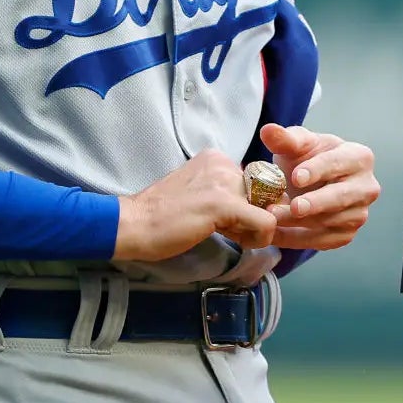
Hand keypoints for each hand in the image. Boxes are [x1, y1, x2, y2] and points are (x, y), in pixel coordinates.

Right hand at [117, 149, 277, 261]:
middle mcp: (224, 163)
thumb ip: (224, 192)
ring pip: (268, 208)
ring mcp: (225, 182)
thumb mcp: (198, 192)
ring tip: (229, 236)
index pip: (255, 181)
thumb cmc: (162, 215)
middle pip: (263, 194)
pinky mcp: (225, 204)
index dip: (248, 205)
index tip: (228, 221)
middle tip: (229, 231)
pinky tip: (240, 243)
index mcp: (217, 158)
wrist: (134, 224)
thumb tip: (257, 207)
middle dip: (251, 217)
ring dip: (254, 228)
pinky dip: (261, 237)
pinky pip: (266, 221)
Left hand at [258, 124, 378, 250]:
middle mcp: (367, 187)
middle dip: (315, 203)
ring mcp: (359, 213)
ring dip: (298, 223)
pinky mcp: (346, 234)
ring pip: (329, 221)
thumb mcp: (298, 145)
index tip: (296, 177)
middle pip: (340, 197)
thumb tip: (268, 130)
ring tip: (271, 218)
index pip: (338, 163)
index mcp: (359, 157)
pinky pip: (322, 241)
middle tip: (293, 207)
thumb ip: (285, 138)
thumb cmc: (308, 159)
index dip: (317, 170)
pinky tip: (274, 234)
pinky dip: (296, 239)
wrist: (312, 184)